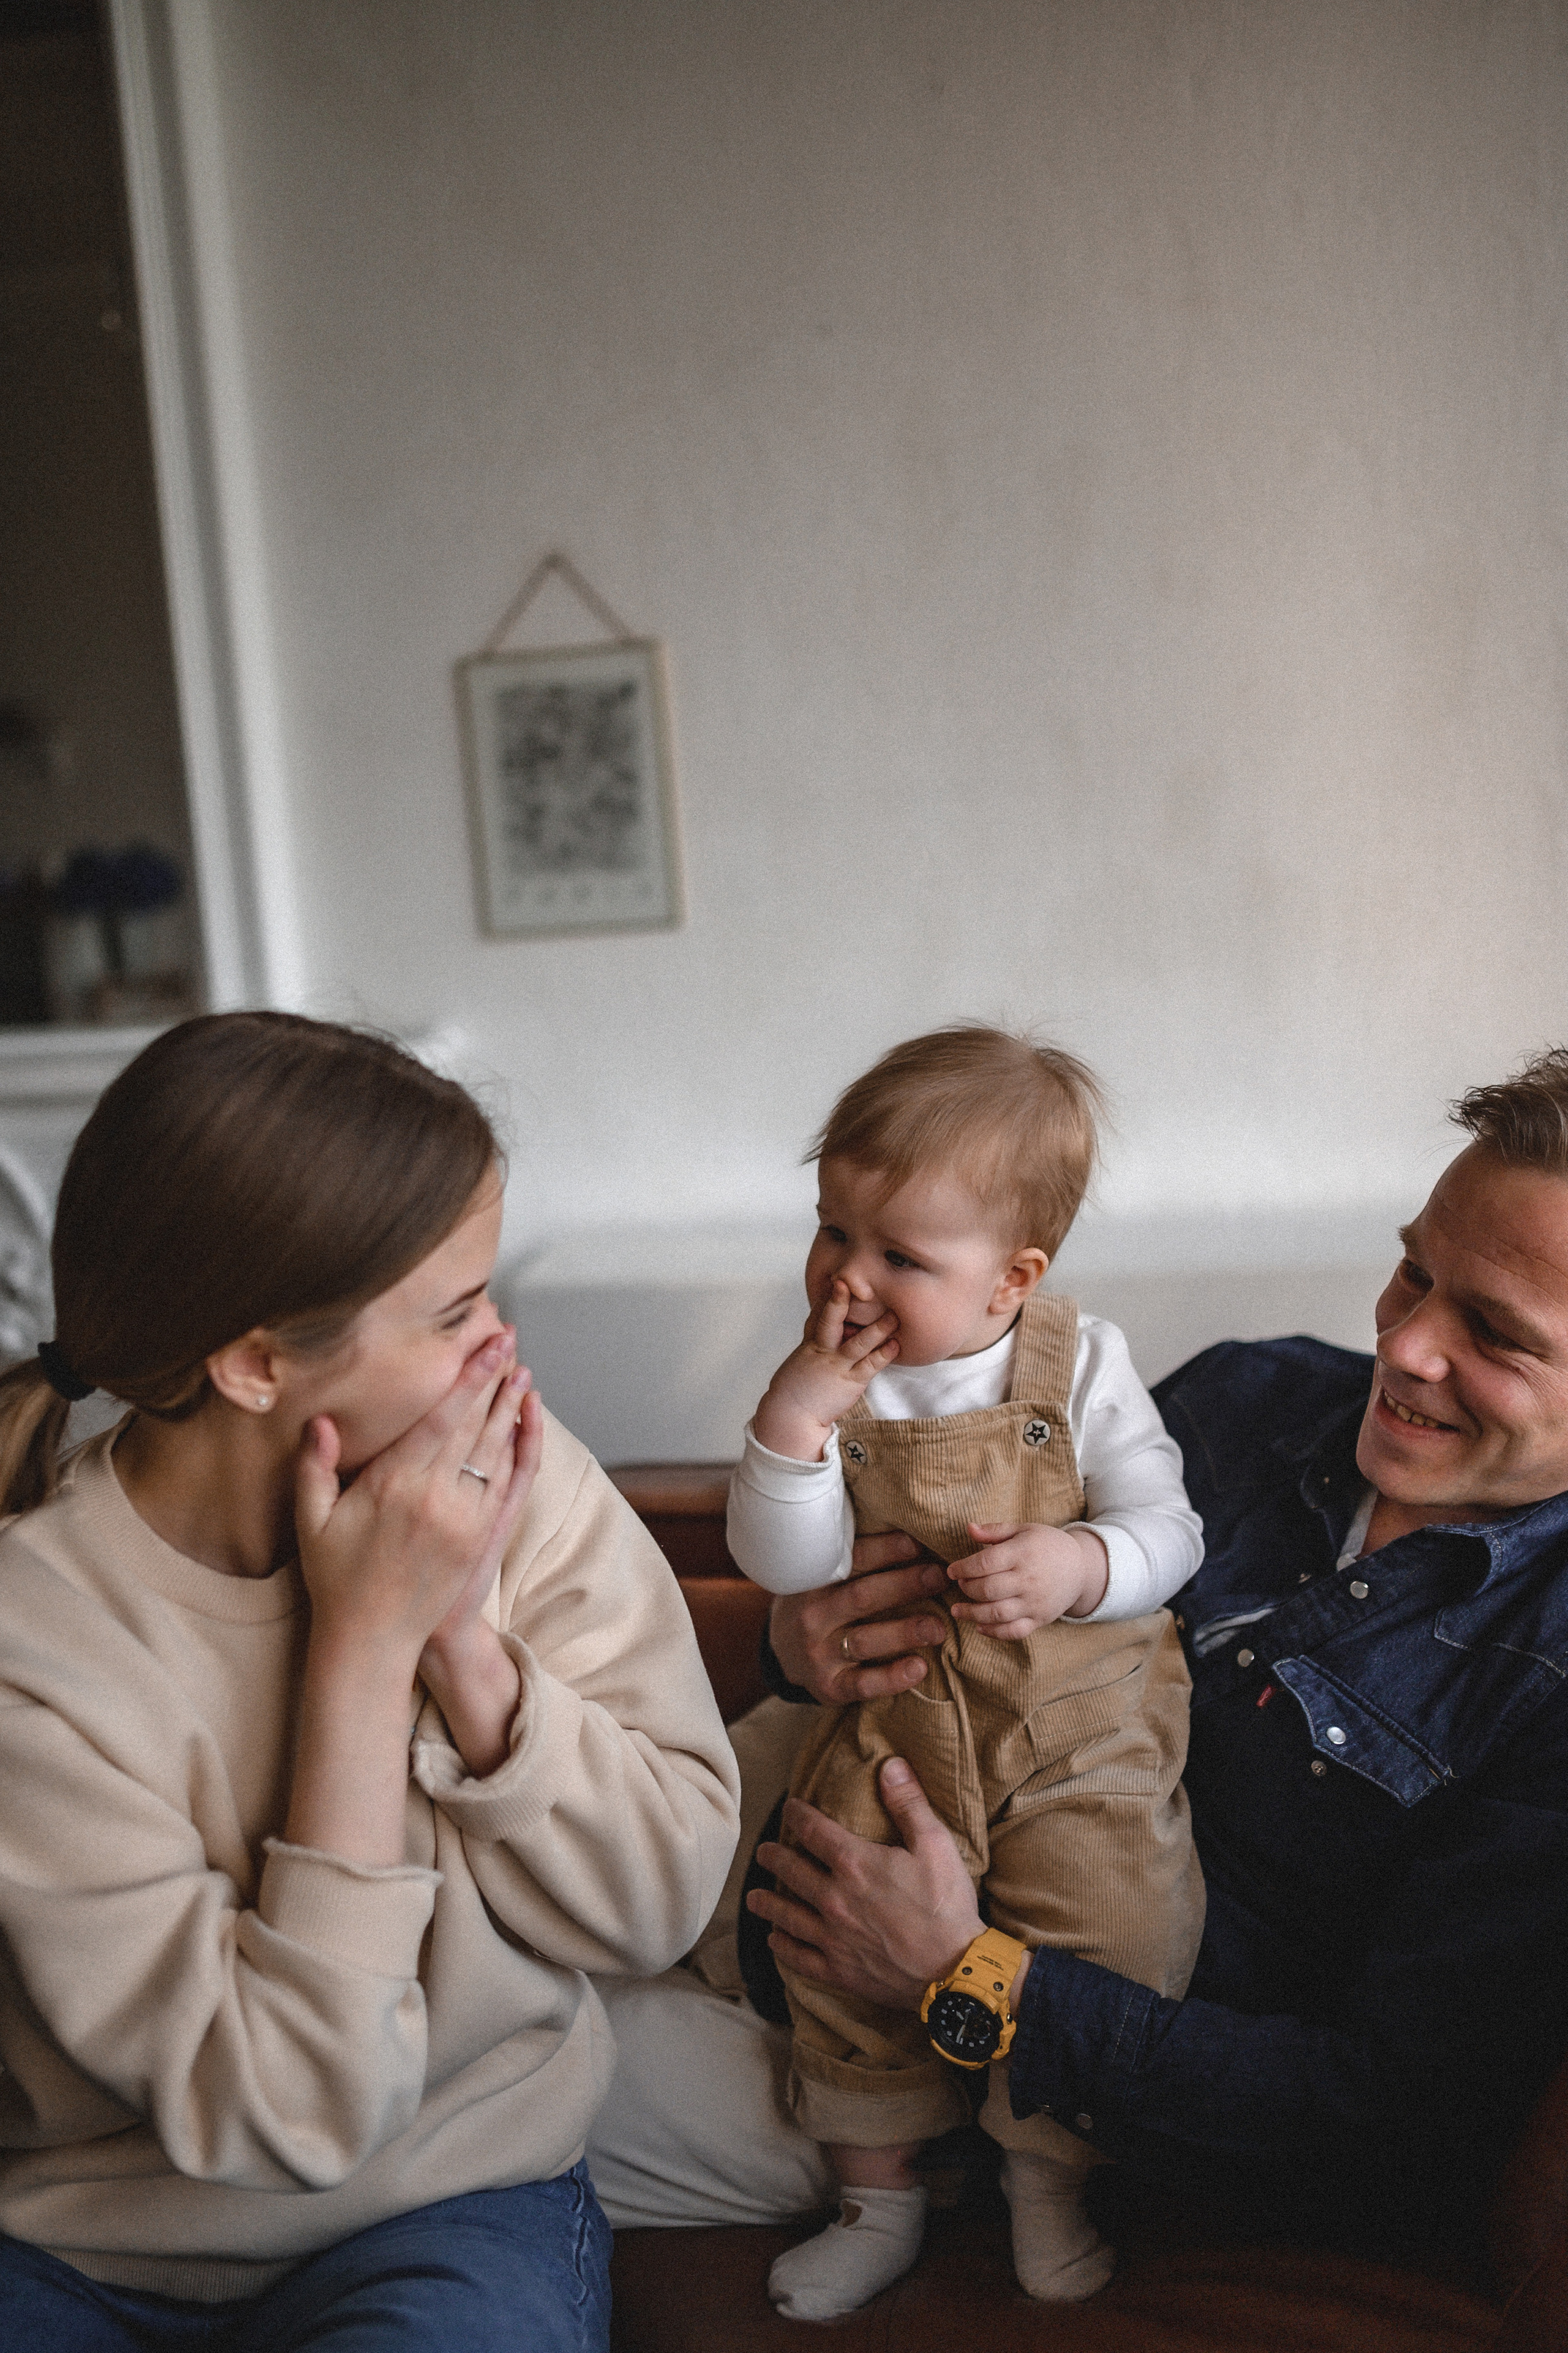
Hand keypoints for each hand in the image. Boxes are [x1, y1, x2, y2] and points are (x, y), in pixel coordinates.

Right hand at [294, 1329, 533, 1667]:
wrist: (372, 1639)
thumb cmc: (335, 1577)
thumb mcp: (313, 1521)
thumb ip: (314, 1466)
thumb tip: (320, 1419)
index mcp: (394, 1485)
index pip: (441, 1418)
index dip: (468, 1379)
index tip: (488, 1347)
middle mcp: (436, 1498)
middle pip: (474, 1425)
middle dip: (494, 1379)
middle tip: (509, 1340)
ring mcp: (464, 1519)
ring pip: (495, 1450)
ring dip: (509, 1408)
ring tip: (521, 1371)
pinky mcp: (480, 1539)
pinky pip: (507, 1484)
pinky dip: (518, 1450)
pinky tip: (524, 1424)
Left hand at [747, 1757, 983, 2009]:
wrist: (955, 1971)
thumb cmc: (947, 1905)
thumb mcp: (936, 1845)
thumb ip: (909, 1803)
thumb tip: (891, 1765)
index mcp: (855, 1864)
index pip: (814, 1831)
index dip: (798, 1816)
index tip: (790, 1809)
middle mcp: (835, 1898)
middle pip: (793, 1872)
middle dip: (775, 1858)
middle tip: (763, 1852)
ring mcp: (833, 1937)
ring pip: (789, 1916)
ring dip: (768, 1904)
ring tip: (753, 1897)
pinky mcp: (839, 1970)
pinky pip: (801, 1958)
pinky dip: (783, 1948)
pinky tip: (775, 1941)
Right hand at [751, 1281, 898, 1461]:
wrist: (792, 1415)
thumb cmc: (800, 1384)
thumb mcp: (804, 1355)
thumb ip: (819, 1336)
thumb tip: (830, 1316)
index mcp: (810, 1340)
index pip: (818, 1312)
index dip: (828, 1294)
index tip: (838, 1277)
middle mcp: (822, 1349)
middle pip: (829, 1321)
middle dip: (838, 1302)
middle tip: (848, 1283)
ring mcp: (836, 1366)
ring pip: (857, 1344)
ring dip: (876, 1329)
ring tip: (894, 1317)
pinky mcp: (850, 1382)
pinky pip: (869, 1366)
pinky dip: (883, 1355)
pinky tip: (895, 1346)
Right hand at [770, 1532, 951, 1702]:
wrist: (782, 1652)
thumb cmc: (819, 1603)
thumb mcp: (823, 1577)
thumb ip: (855, 1559)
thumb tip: (913, 1534)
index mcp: (814, 1581)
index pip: (852, 1560)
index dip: (886, 1550)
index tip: (918, 1543)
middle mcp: (813, 1616)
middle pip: (862, 1597)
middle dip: (904, 1585)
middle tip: (940, 1577)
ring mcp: (819, 1654)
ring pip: (864, 1640)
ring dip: (905, 1632)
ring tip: (938, 1627)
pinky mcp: (830, 1687)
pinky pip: (863, 1684)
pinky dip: (892, 1677)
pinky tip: (919, 1668)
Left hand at [948, 1521, 1108, 1634]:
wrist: (1081, 1568)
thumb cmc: (1047, 1545)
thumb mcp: (1024, 1530)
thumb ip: (995, 1530)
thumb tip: (968, 1528)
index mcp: (1023, 1553)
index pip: (985, 1563)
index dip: (963, 1568)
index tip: (952, 1570)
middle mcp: (1028, 1580)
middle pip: (988, 1589)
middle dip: (967, 1588)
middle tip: (961, 1585)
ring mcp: (1035, 1603)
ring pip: (997, 1614)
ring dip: (972, 1614)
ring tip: (957, 1611)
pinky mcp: (1040, 1619)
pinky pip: (1014, 1631)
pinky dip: (994, 1633)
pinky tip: (979, 1627)